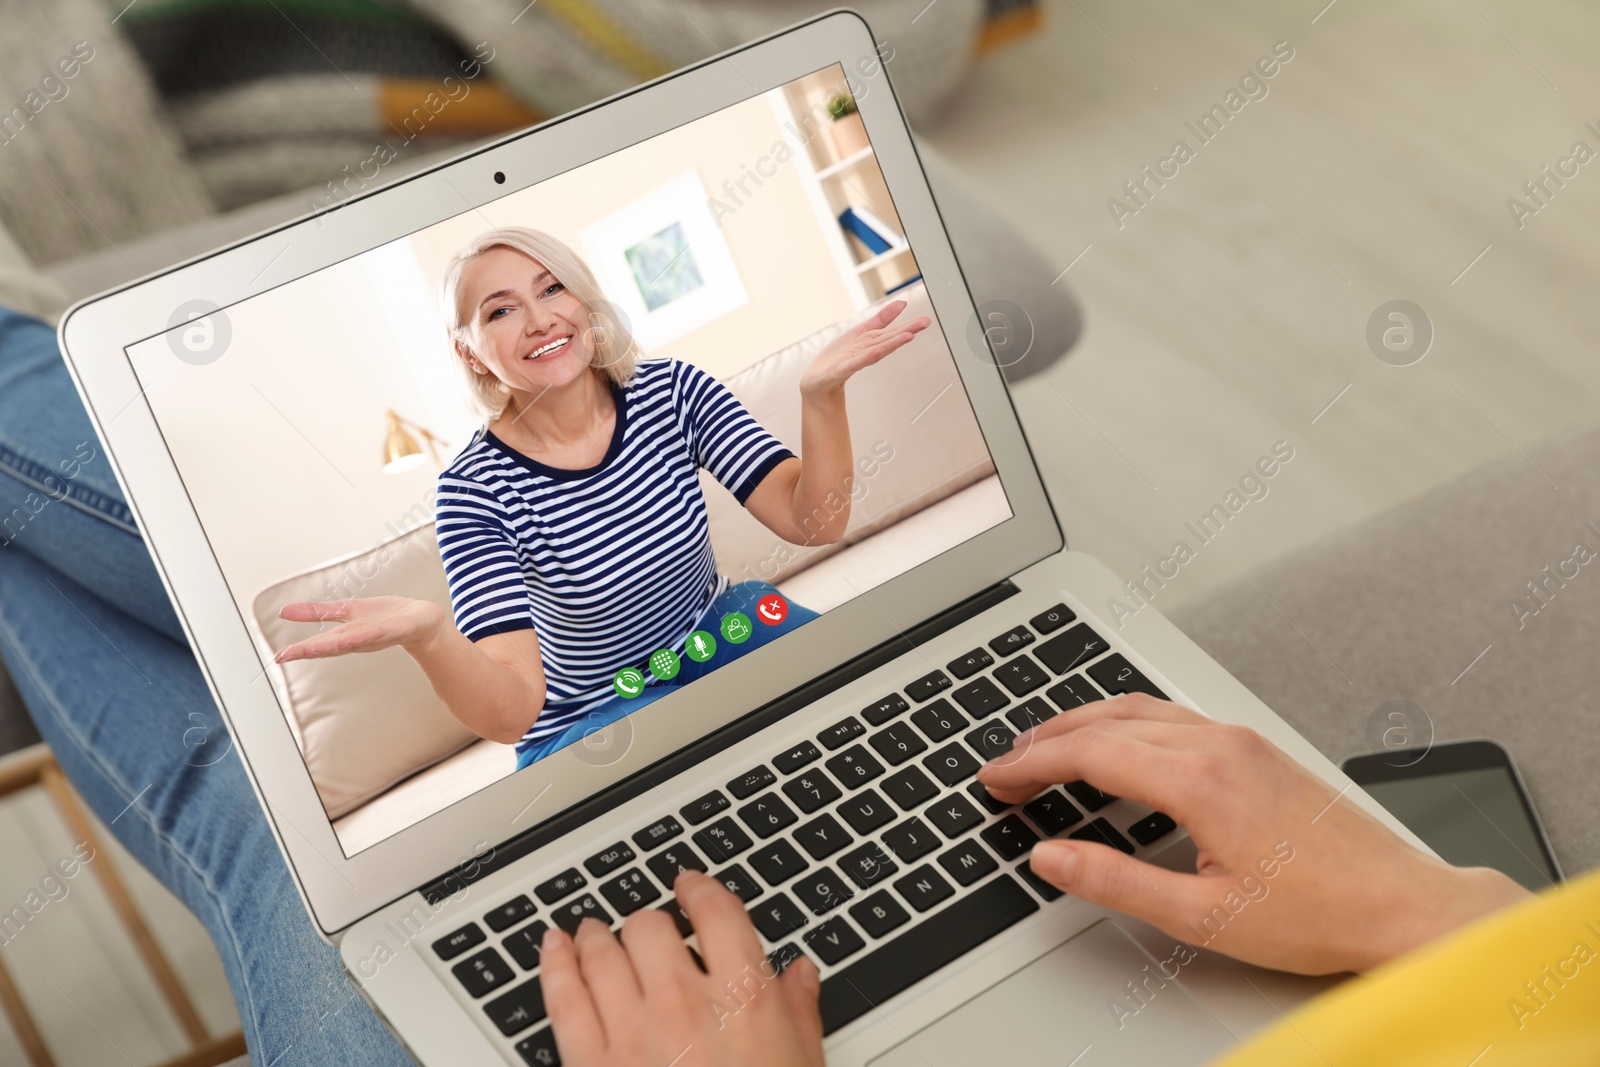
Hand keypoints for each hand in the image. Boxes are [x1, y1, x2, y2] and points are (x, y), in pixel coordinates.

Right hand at [274, 596, 446, 662]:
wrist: (420, 621)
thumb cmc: (383, 618)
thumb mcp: (346, 611)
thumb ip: (317, 612)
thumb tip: (283, 612)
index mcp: (345, 636)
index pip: (318, 644)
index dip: (298, 651)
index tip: (277, 657)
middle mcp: (358, 640)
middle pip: (330, 646)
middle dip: (307, 651)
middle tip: (283, 657)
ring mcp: (376, 636)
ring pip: (351, 642)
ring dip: (331, 645)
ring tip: (310, 648)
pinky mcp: (394, 630)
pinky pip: (377, 632)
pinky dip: (364, 634)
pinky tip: (351, 636)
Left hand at [541, 870, 823, 1066]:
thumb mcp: (802, 1062)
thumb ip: (800, 1011)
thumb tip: (802, 973)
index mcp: (744, 997)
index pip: (716, 912)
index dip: (698, 886)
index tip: (690, 883)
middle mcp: (684, 1004)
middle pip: (652, 926)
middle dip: (651, 921)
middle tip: (651, 927)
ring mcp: (632, 1032)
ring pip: (602, 951)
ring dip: (598, 934)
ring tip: (596, 930)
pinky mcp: (590, 1064)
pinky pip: (562, 996)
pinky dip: (554, 963)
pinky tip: (554, 947)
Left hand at [799, 299, 928, 399]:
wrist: (817, 382)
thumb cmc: (838, 359)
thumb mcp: (861, 333)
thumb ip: (881, 319)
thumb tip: (901, 304)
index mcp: (871, 343)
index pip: (892, 333)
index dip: (909, 326)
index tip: (925, 320)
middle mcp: (865, 353)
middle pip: (888, 340)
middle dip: (906, 331)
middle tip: (924, 324)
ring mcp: (853, 362)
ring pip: (875, 350)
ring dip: (892, 343)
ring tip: (908, 336)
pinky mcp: (839, 371)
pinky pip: (854, 363)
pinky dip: (865, 358)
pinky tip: (876, 352)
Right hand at [977, 695, 1531, 974]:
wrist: (1402, 907)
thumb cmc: (1320, 914)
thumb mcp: (1202, 915)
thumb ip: (1115, 881)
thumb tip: (1050, 856)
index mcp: (1200, 781)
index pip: (1090, 753)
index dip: (1032, 765)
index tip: (995, 779)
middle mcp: (1219, 745)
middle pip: (1108, 718)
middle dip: (1046, 738)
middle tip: (1005, 764)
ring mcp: (1240, 740)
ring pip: (1141, 709)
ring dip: (1084, 722)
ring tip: (1045, 747)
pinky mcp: (1256, 748)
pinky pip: (1172, 716)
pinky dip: (1124, 722)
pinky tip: (1115, 744)